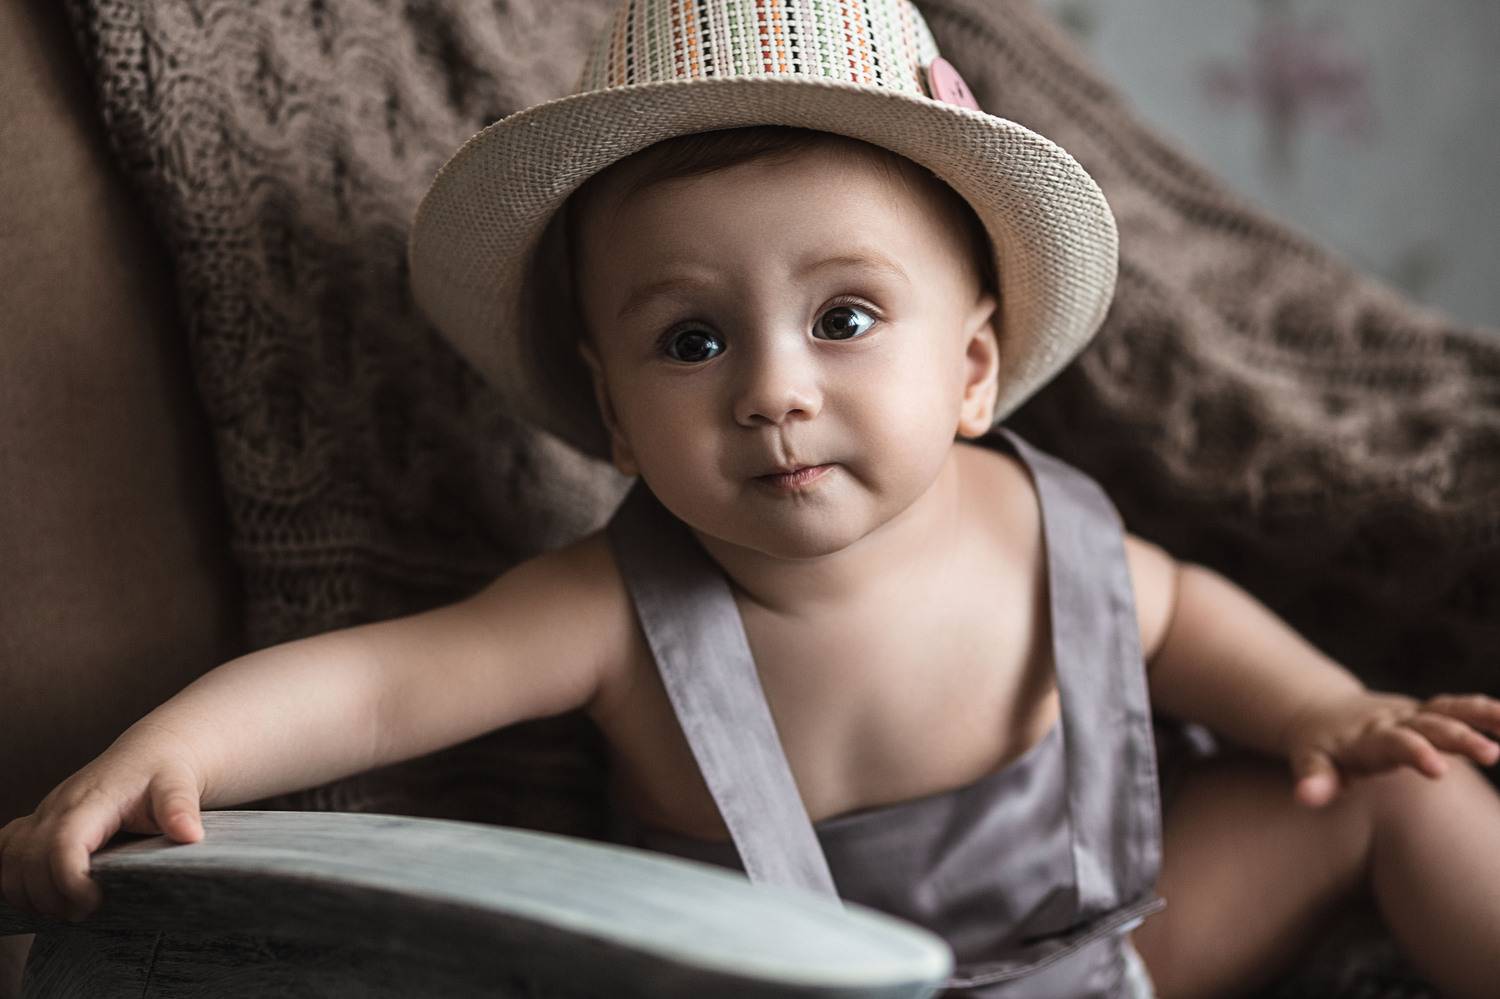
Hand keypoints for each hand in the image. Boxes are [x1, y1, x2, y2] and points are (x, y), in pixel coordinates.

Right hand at [0, 739, 205, 922]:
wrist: (149, 755)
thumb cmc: (163, 773)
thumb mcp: (178, 786)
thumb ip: (180, 807)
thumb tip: (190, 834)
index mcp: (90, 802)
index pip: (61, 846)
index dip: (69, 882)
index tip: (95, 903)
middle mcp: (56, 808)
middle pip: (26, 863)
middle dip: (49, 898)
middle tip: (85, 912)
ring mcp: (41, 816)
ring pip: (8, 863)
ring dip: (28, 896)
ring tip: (67, 908)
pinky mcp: (35, 824)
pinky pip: (4, 855)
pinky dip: (11, 880)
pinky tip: (42, 894)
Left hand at [1282, 690, 1499, 807]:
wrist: (1321, 712)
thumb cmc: (1318, 748)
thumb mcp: (1311, 762)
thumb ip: (1315, 780)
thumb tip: (1306, 798)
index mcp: (1367, 738)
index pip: (1393, 743)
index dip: (1415, 752)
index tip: (1439, 769)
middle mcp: (1393, 722)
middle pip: (1429, 726)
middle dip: (1459, 738)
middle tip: (1490, 754)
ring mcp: (1412, 716)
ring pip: (1450, 710)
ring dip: (1481, 717)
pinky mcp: (1427, 713)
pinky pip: (1460, 708)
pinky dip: (1485, 711)